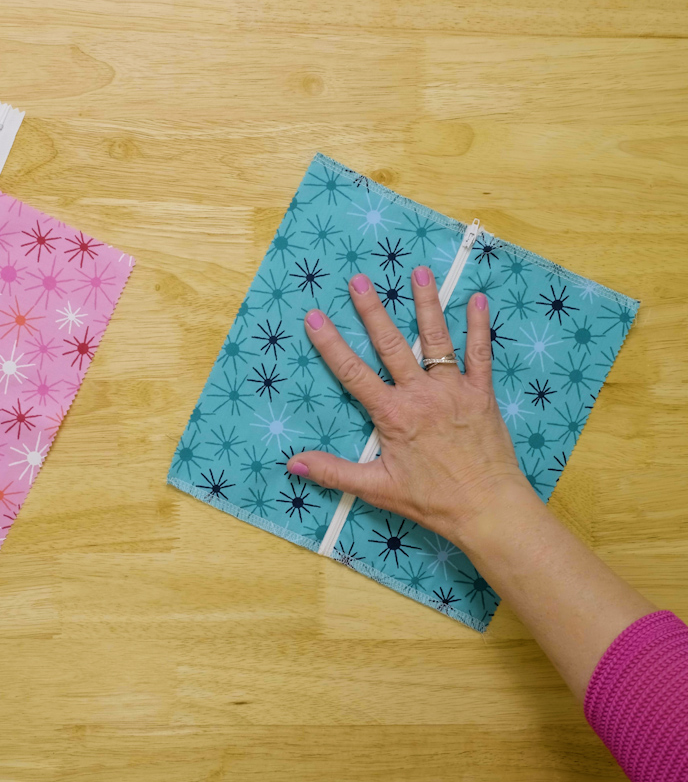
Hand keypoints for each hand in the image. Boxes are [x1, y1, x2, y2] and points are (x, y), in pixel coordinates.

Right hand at [287, 267, 535, 543]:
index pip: (353, 372)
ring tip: (419, 272)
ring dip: (426, 304)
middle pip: (391, 344)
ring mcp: (454, 390)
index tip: (315, 316)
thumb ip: (333, 472)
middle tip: (360, 280)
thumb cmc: (432, 500)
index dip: (331, 344)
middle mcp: (421, 394)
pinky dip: (479, 327)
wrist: (488, 509)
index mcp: (393, 414)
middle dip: (372, 310)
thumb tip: (293, 463)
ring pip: (436, 339)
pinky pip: (480, 355)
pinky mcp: (482, 394)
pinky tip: (478, 301)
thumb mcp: (377, 488)